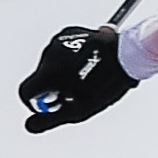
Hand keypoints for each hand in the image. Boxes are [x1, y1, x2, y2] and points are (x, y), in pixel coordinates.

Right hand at [19, 25, 135, 133]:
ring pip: (53, 63)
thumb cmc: (107, 83)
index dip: (35, 103)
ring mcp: (60, 40)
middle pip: (42, 77)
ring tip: (89, 77)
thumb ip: (51, 119)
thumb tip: (31, 125)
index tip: (50, 106)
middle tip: (76, 95)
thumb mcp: (79, 110)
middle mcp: (49, 53)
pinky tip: (91, 63)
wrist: (131, 54)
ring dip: (64, 72)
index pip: (26, 91)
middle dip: (54, 87)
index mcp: (48, 72)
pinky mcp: (71, 31)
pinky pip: (63, 50)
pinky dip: (71, 58)